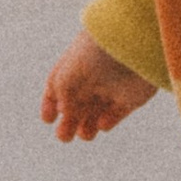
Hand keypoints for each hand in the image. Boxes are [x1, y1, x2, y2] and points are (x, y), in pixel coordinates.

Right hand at [42, 35, 157, 142]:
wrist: (133, 44)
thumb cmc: (93, 56)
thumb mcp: (67, 78)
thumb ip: (62, 98)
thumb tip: (64, 114)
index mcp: (74, 63)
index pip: (58, 85)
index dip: (50, 104)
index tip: (47, 120)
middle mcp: (93, 75)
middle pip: (76, 104)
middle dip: (68, 122)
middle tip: (64, 137)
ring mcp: (113, 85)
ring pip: (95, 112)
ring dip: (86, 127)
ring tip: (83, 134)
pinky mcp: (132, 96)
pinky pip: (116, 113)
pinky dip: (107, 122)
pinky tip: (103, 123)